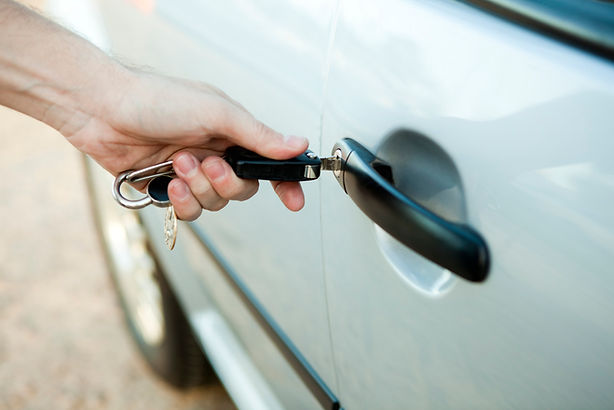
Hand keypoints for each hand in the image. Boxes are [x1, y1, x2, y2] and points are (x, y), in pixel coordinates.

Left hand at [63, 70, 308, 219]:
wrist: (104, 111)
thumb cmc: (158, 100)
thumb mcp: (217, 113)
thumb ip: (258, 135)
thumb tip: (297, 145)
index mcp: (233, 133)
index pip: (267, 163)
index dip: (285, 183)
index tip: (295, 201)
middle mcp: (216, 154)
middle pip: (242, 189)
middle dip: (225, 182)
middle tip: (208, 163)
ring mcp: (192, 173)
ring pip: (215, 203)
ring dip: (198, 188)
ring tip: (178, 163)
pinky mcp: (169, 188)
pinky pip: (189, 212)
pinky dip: (180, 201)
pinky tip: (168, 182)